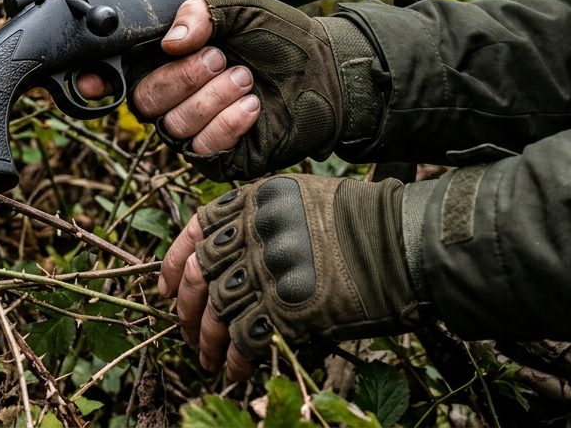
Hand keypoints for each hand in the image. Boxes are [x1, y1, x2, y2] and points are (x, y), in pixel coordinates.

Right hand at [86, 0, 377, 180]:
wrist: (324, 73)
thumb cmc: (280, 37)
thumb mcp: (241, 6)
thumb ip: (203, 11)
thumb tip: (171, 40)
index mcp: (166, 56)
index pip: (115, 72)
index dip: (95, 79)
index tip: (92, 81)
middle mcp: (173, 94)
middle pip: (143, 100)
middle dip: (181, 78)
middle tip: (220, 58)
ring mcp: (193, 127)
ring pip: (172, 126)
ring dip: (211, 99)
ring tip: (246, 79)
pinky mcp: (218, 155)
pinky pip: (201, 148)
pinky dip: (227, 124)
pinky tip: (252, 106)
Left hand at [159, 174, 417, 379]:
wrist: (406, 243)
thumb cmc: (363, 222)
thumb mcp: (301, 200)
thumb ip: (260, 220)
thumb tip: (226, 255)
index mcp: (254, 200)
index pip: (196, 230)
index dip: (173, 262)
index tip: (164, 287)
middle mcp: (253, 231)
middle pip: (199, 274)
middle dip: (185, 309)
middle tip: (184, 333)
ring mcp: (269, 269)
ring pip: (217, 310)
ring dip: (207, 341)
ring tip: (207, 360)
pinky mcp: (287, 308)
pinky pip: (246, 338)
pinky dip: (237, 359)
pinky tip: (237, 371)